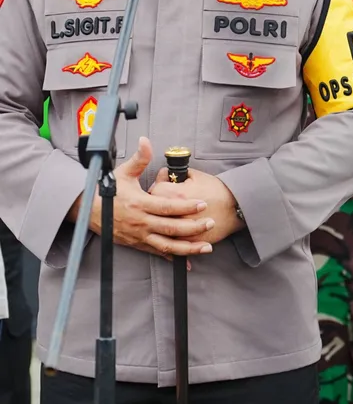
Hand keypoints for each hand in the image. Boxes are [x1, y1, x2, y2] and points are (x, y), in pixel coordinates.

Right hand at [69, 138, 215, 258]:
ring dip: (189, 248)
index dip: (186, 207)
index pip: (168, 207)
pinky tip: (189, 262)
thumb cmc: (109, 191)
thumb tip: (146, 141)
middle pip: (172, 228)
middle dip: (193, 228)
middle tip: (211, 223)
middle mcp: (142, 223)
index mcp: (140, 204)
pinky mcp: (138, 245)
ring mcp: (140, 236)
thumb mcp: (123, 173)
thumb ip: (139, 158)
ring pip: (168, 246)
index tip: (202, 204)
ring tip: (207, 247)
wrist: (90, 212)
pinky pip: (158, 253)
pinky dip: (174, 258)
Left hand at [150, 167, 243, 245]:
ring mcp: (181, 230)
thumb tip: (163, 173)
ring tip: (166, 217)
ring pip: (160, 229)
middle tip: (164, 201)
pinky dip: (170, 240)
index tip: (162, 185)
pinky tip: (169, 235)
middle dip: (155, 205)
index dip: (157, 186)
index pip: (154, 190)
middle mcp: (175, 213)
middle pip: (153, 210)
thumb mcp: (195, 175)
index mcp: (175, 194)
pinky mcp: (189, 241)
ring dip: (160, 223)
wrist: (235, 207)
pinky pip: (173, 243)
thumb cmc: (216, 189)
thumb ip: (176, 173)